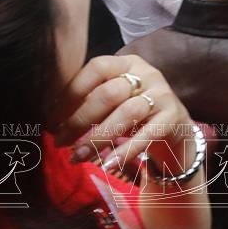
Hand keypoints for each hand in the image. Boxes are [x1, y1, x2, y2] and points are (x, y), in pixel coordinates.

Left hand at [56, 54, 199, 177]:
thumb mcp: (113, 100)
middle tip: (60, 141)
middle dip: (79, 120)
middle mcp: (147, 73)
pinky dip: (125, 151)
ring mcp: (163, 94)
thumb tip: (52, 122)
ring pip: (127, 113)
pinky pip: (148, 135)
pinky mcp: (174, 118)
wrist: (175, 126)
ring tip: (77, 156)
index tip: (52, 117)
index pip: (97, 68)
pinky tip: (107, 165)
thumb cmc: (134, 112)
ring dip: (98, 137)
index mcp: (127, 63)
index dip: (72, 92)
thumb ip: (89, 102)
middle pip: (109, 93)